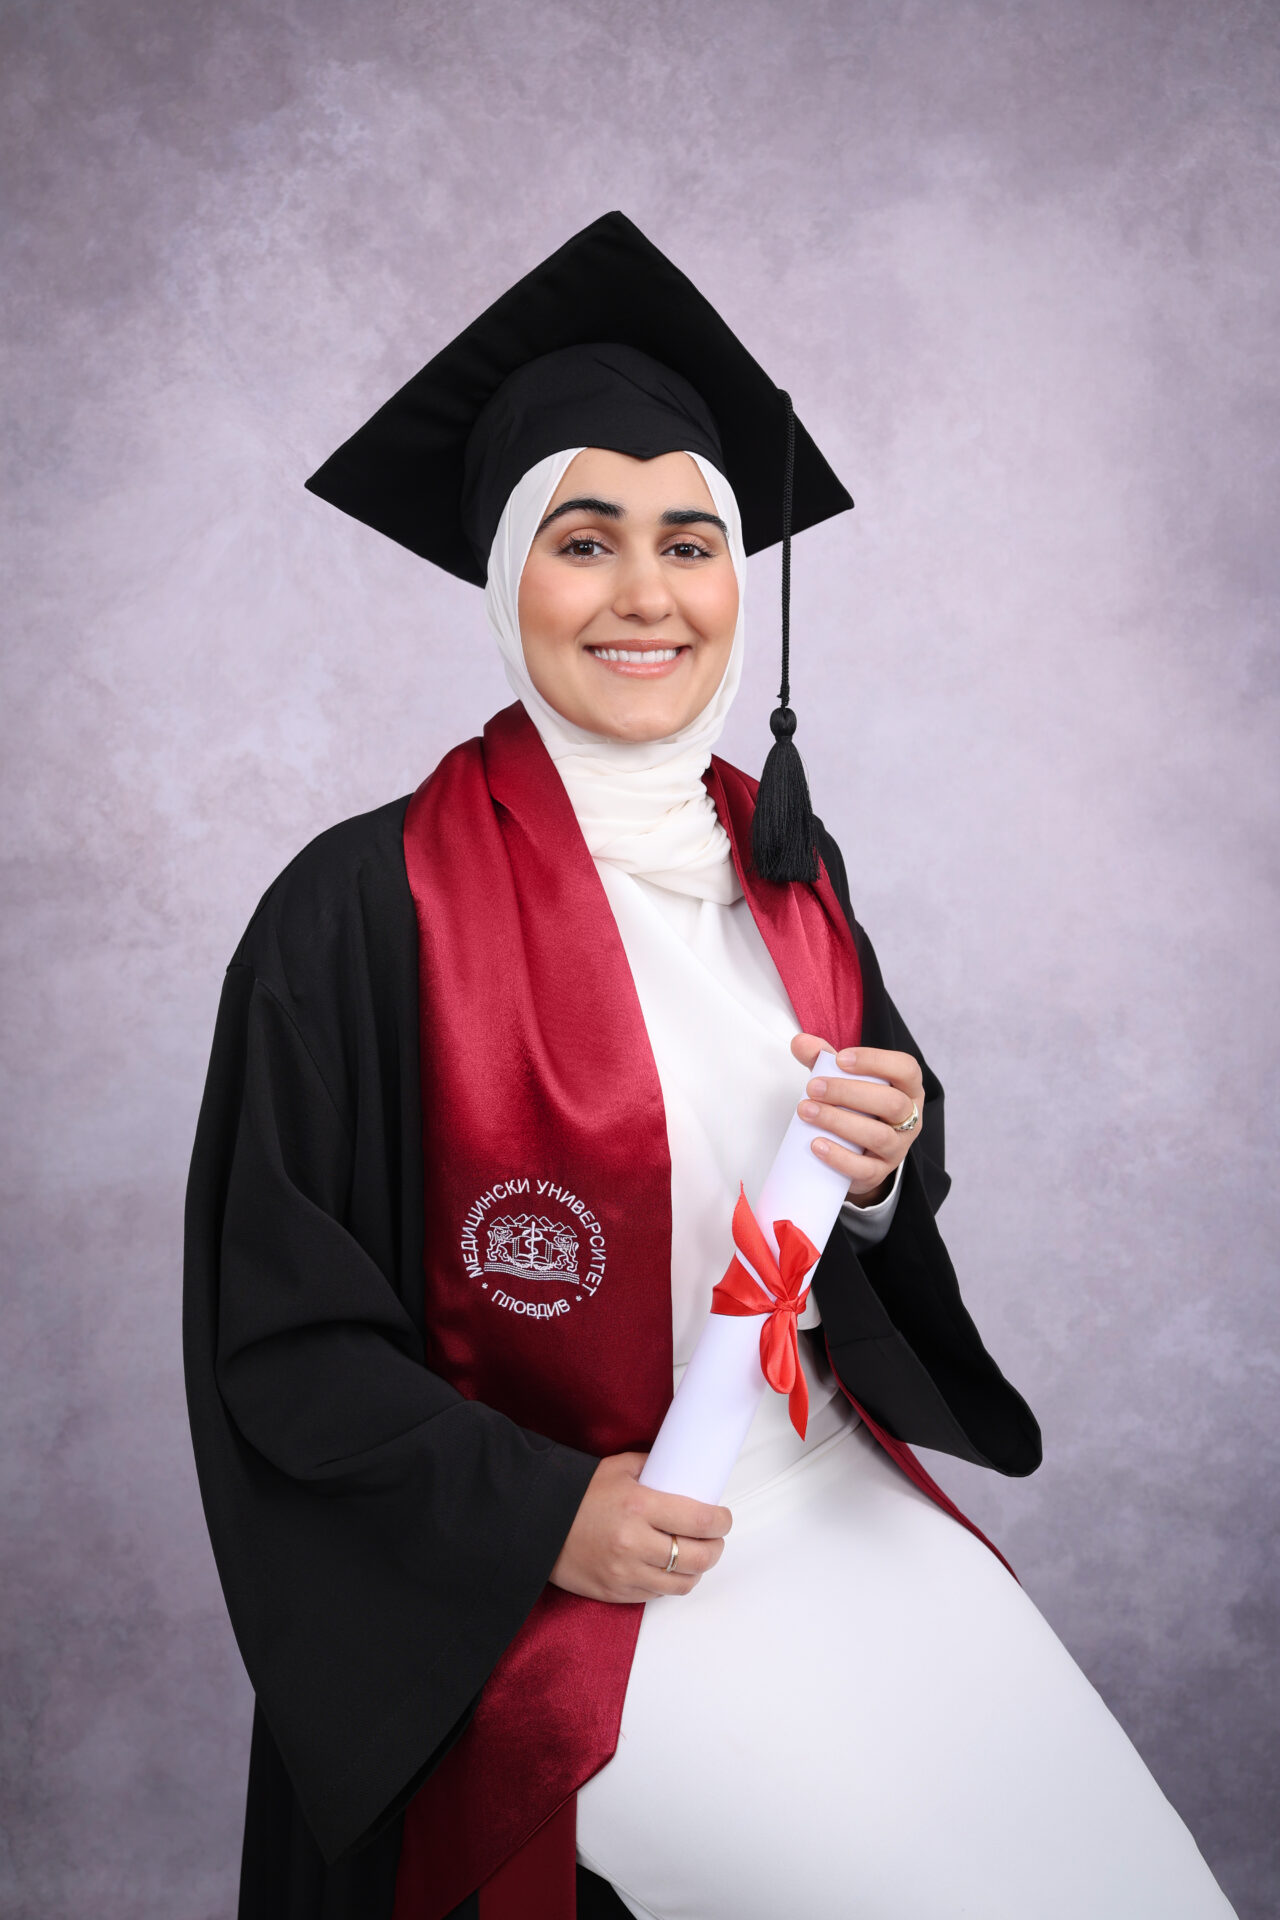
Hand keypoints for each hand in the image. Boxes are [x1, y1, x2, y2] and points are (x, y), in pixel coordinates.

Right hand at [548, 1452, 731, 1602]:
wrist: (537, 1524)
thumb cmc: (578, 1494)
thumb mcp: (619, 1468)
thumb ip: (655, 1468)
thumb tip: (684, 1470)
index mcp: (638, 1506)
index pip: (698, 1521)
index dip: (720, 1522)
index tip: (723, 1518)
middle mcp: (634, 1543)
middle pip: (697, 1558)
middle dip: (715, 1548)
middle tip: (715, 1539)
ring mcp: (625, 1573)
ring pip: (682, 1584)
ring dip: (695, 1570)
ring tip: (694, 1556)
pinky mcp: (615, 1593)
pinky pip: (657, 1595)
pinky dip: (669, 1582)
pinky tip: (667, 1567)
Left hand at [789, 1033, 924, 1205]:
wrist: (861, 1153)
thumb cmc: (857, 1107)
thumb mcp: (844, 1079)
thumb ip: (823, 1059)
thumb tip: (801, 1043)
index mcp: (908, 1088)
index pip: (906, 1069)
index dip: (876, 1061)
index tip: (840, 1059)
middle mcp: (910, 1118)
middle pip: (892, 1103)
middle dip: (849, 1092)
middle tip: (813, 1087)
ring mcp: (898, 1148)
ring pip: (878, 1136)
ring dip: (839, 1122)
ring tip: (807, 1112)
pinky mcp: (880, 1172)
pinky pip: (865, 1168)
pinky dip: (839, 1156)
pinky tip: (815, 1144)